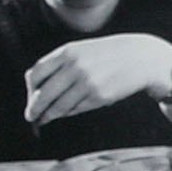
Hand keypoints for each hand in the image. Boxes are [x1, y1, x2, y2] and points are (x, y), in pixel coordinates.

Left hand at [24, 34, 171, 125]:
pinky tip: (65, 113)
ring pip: (58, 105)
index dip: (30, 88)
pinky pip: (76, 109)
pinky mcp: (99, 96)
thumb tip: (39, 87)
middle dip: (34, 108)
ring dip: (48, 115)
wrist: (141, 58)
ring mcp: (87, 82)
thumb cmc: (110, 54)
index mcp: (67, 52)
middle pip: (43, 93)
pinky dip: (67, 113)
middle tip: (30, 116)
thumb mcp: (83, 50)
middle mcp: (74, 67)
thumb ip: (61, 63)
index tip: (31, 96)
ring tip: (44, 119)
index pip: (36, 73)